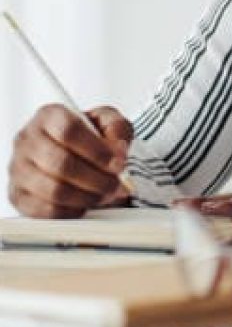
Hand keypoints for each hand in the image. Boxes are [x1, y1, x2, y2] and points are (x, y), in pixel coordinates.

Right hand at [8, 104, 132, 217]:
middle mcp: (28, 140)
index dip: (98, 151)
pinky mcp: (18, 195)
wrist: (76, 153)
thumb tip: (117, 148)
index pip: (70, 131)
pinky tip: (86, 203)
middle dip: (97, 179)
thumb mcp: (110, 122)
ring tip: (105, 194)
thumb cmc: (91, 135)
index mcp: (50, 115)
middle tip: (117, 185)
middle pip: (62, 164)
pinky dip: (72, 210)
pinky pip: (46, 210)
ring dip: (88, 196)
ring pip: (55, 190)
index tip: (118, 164)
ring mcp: (19, 168)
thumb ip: (117, 127)